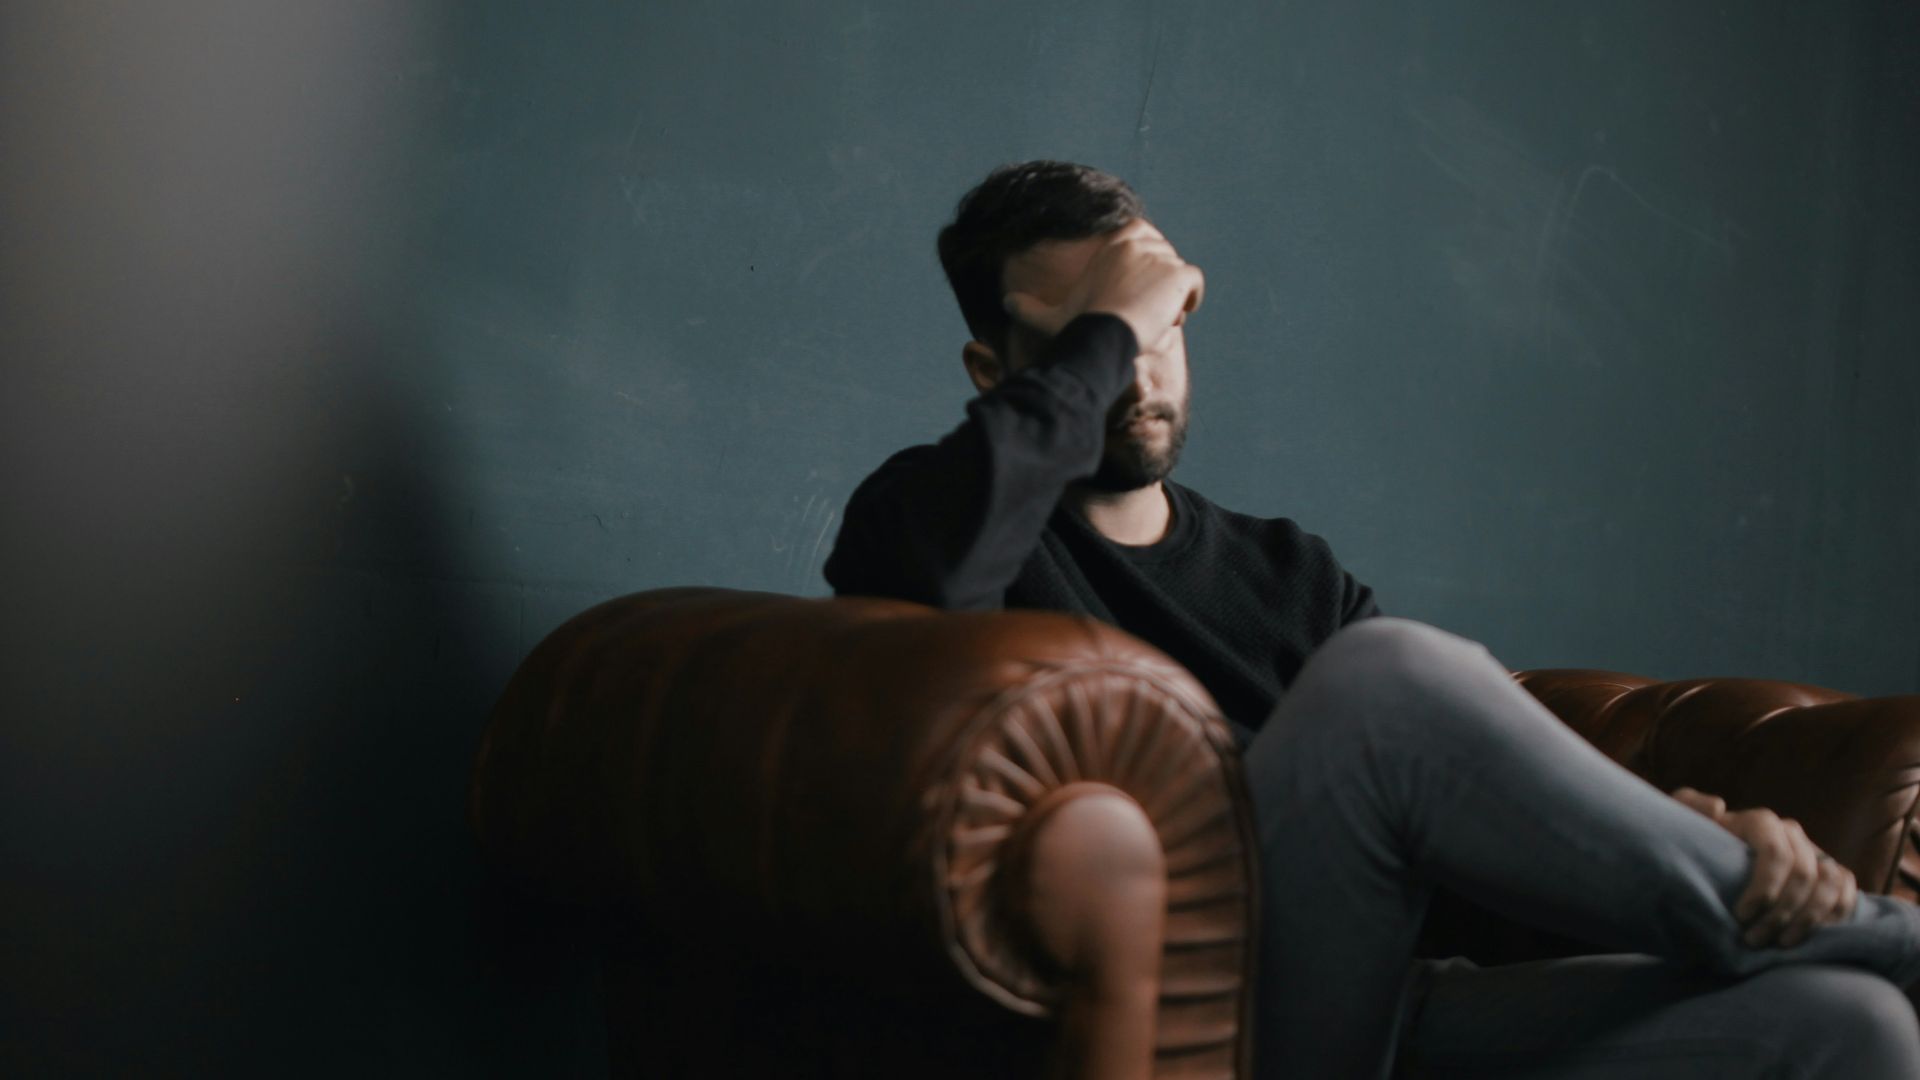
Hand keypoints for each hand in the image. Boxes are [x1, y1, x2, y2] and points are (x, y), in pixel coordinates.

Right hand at [1002, 218, 1204, 348]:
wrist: (1103, 335)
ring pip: (1178, 274)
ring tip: (1155, 321)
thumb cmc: (1077, 326)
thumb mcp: (1050, 316)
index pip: (1142, 238)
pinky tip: (1174, 317)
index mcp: (1114, 243)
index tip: (1136, 290)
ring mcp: (1161, 256)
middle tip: (1144, 312)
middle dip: (1158, 283)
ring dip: (1172, 297)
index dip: (1143, 264)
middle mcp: (1138, 242)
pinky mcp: (1179, 274)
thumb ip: (1028, 308)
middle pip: (1163, 258)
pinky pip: (1195, 283)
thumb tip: (1005, 302)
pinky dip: (1190, 299)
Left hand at [1671, 787, 1856, 948]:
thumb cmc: (1695, 845)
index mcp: (1760, 822)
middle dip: (1781, 912)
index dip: (1764, 887)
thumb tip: (1718, 807)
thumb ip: (1688, 806)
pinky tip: (1812, 936)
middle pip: (1802, 873)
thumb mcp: (1682, 823)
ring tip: (1781, 944)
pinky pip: (1847, 891)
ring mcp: (1814, 853)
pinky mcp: (1830, 874)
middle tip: (1754, 939)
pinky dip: (1836, 914)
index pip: (1775, 852)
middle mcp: (1792, 834)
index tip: (1741, 916)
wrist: (1711, 862)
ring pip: (1829, 883)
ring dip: (1809, 918)